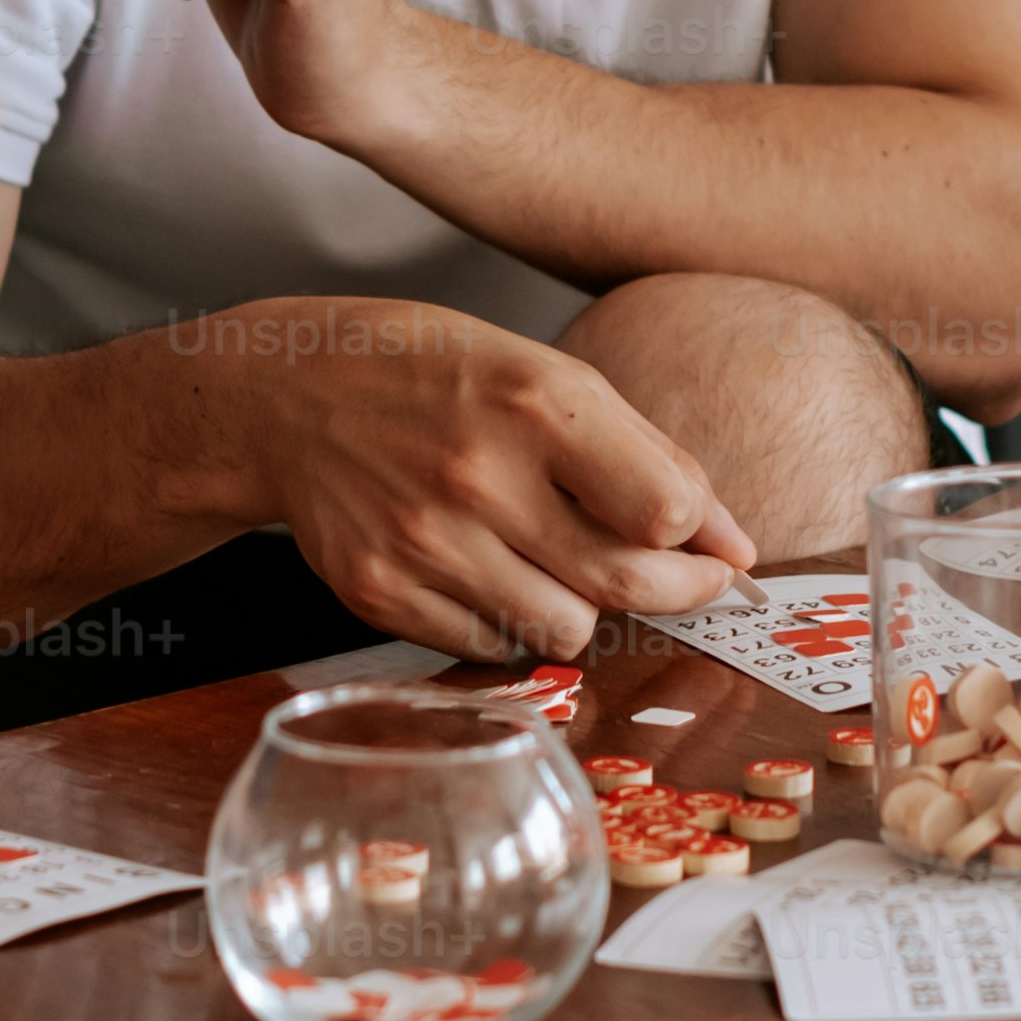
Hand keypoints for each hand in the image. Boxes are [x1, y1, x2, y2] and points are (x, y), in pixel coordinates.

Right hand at [175, 298, 753, 661]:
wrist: (286, 394)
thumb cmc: (431, 373)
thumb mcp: (546, 374)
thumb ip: (648, 456)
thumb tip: (733, 545)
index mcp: (534, 403)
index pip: (664, 510)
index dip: (698, 535)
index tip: (702, 540)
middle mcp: (478, 476)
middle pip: (624, 584)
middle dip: (675, 593)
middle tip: (681, 582)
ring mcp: (424, 543)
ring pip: (564, 631)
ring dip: (581, 608)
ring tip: (555, 560)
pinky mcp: (380, 593)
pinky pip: (491, 648)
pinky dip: (509, 621)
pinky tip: (488, 568)